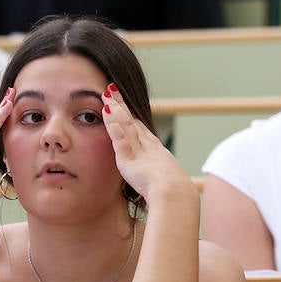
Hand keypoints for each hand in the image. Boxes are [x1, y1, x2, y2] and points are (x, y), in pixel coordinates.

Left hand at [103, 83, 190, 201]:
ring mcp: (138, 148)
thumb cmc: (171, 191)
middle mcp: (146, 143)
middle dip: (121, 103)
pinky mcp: (128, 156)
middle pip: (130, 118)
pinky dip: (112, 123)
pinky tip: (106, 112)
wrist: (174, 193)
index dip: (128, 113)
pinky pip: (119, 136)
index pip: (137, 126)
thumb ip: (153, 175)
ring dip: (115, 107)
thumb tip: (152, 181)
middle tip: (111, 89)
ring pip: (125, 122)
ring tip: (106, 94)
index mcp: (153, 148)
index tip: (121, 103)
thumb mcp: (161, 179)